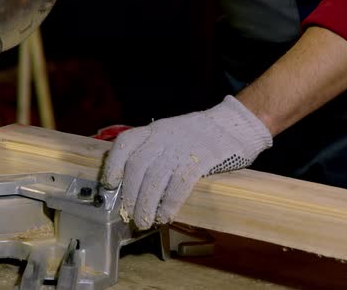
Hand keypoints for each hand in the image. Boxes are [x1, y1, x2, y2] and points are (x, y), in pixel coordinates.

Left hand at [102, 95, 271, 229]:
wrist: (236, 123)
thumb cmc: (202, 134)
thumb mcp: (172, 133)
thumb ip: (155, 150)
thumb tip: (137, 183)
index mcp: (155, 130)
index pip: (125, 143)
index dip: (114, 165)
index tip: (109, 184)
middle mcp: (163, 137)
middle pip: (137, 167)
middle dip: (130, 194)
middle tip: (129, 214)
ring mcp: (181, 148)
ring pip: (154, 179)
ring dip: (146, 204)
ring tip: (144, 222)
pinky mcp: (200, 159)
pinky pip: (178, 185)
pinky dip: (169, 203)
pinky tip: (166, 216)